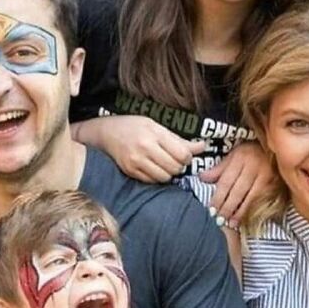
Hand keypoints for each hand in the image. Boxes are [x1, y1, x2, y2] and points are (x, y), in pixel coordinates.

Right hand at [73, 115, 204, 182]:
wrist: (106, 132)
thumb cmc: (134, 126)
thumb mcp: (157, 126)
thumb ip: (179, 139)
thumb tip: (202, 146)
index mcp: (154, 134)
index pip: (182, 154)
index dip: (187, 157)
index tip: (184, 154)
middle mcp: (145, 148)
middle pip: (175, 167)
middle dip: (179, 166)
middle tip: (174, 159)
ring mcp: (136, 161)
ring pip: (165, 177)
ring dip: (169, 173)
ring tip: (164, 164)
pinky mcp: (130, 171)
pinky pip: (152, 181)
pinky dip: (157, 177)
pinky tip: (153, 168)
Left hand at [200, 141, 275, 225]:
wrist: (277, 146)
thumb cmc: (251, 151)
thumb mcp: (234, 155)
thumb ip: (219, 169)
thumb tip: (203, 178)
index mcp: (240, 158)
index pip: (226, 181)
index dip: (218, 197)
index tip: (212, 210)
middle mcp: (253, 166)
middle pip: (237, 191)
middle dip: (227, 207)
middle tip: (220, 220)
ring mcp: (265, 175)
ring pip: (250, 197)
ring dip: (240, 212)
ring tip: (231, 223)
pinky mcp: (274, 183)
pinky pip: (261, 199)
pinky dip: (252, 209)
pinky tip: (246, 217)